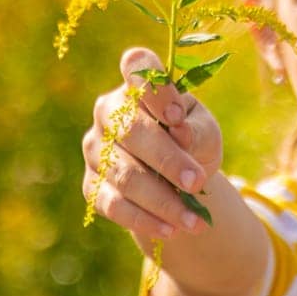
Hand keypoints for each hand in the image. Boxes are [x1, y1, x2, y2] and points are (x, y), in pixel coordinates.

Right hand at [81, 47, 223, 248]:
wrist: (177, 179)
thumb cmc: (191, 142)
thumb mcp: (205, 132)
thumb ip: (196, 129)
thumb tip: (180, 132)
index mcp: (137, 85)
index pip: (136, 66)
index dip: (153, 89)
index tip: (177, 116)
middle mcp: (108, 111)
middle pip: (130, 130)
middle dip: (166, 159)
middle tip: (196, 182)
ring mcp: (96, 149)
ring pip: (125, 174)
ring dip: (162, 200)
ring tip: (195, 221)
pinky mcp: (91, 185)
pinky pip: (114, 204)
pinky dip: (145, 218)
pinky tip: (171, 229)